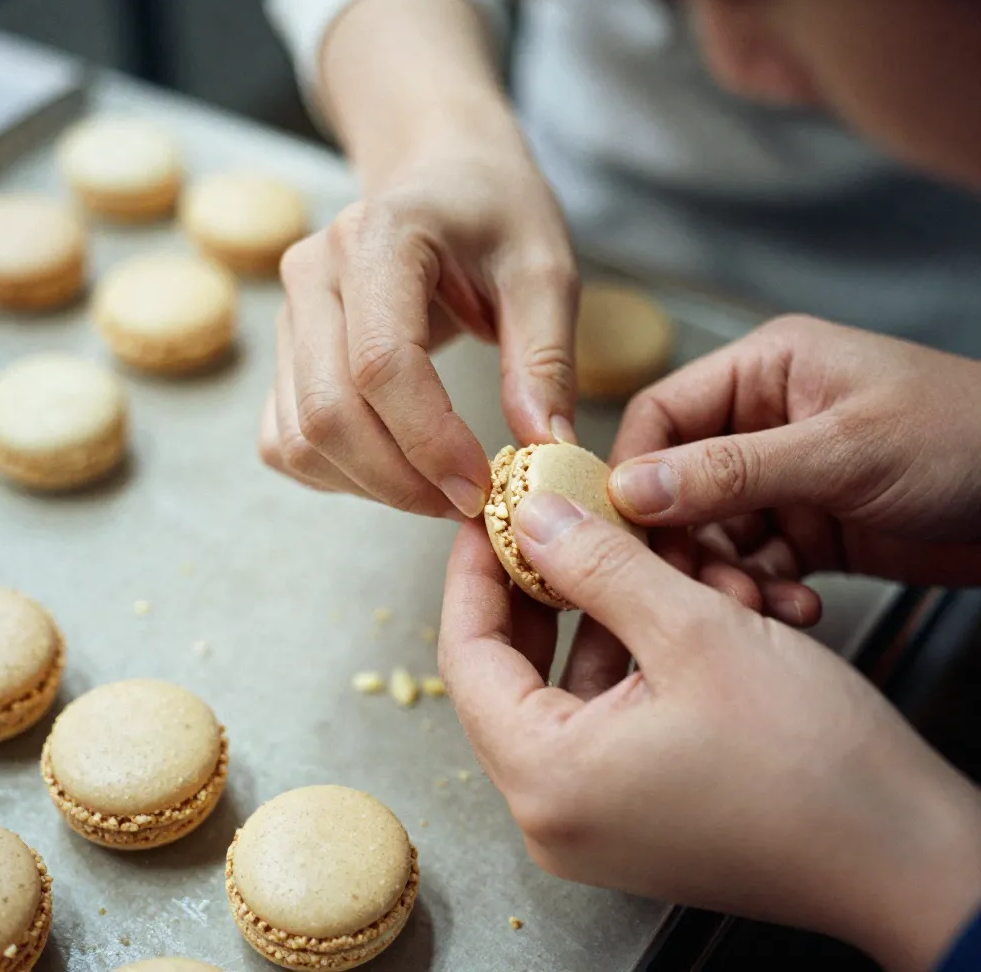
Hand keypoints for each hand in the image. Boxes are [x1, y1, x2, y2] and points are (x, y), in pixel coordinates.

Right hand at [260, 125, 576, 517]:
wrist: (440, 174)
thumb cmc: (495, 214)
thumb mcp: (545, 271)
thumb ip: (546, 359)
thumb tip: (545, 450)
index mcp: (379, 238)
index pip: (382, 363)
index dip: (430, 442)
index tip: (483, 486)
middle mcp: (314, 273)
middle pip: (328, 412)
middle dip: (400, 481)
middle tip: (468, 502)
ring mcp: (287, 314)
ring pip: (300, 437)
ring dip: (369, 486)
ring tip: (439, 488)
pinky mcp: (283, 353)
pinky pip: (284, 440)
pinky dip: (336, 475)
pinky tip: (395, 469)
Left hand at [439, 496, 980, 971]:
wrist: (905, 856)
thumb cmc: (815, 763)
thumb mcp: (694, 632)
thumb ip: (598, 566)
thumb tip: (531, 519)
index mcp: (548, 778)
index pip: (466, 655)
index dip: (474, 572)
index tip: (489, 515)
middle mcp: (554, 813)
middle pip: (508, 672)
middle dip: (533, 587)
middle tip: (544, 520)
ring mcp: (594, 818)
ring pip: (563, 687)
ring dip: (592, 616)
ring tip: (617, 551)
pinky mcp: (634, 812)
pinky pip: (601, 715)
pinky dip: (623, 656)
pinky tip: (658, 604)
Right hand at [608, 315, 980, 589]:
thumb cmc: (967, 439)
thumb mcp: (845, 450)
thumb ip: (732, 471)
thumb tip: (630, 491)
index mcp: (765, 371)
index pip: (662, 416)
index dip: (632, 474)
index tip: (624, 533)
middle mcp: (763, 420)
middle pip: (678, 483)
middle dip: (684, 542)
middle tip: (698, 589)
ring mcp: (785, 477)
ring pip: (714, 532)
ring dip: (725, 577)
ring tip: (756, 608)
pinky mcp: (808, 528)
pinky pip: (757, 564)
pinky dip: (765, 593)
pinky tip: (797, 610)